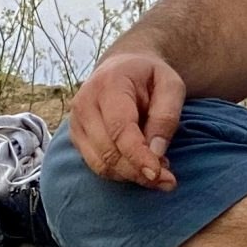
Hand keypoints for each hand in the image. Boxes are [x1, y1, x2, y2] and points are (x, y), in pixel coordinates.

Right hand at [67, 51, 184, 190]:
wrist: (123, 66)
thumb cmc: (150, 76)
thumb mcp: (171, 85)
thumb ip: (166, 116)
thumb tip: (156, 152)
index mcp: (109, 84)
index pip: (119, 128)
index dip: (138, 155)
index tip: (158, 174)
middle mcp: (85, 103)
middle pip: (108, 151)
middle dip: (139, 171)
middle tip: (168, 180)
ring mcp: (76, 121)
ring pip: (100, 164)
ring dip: (131, 176)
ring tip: (158, 172)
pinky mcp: (76, 136)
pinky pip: (96, 165)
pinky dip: (120, 173)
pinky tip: (140, 167)